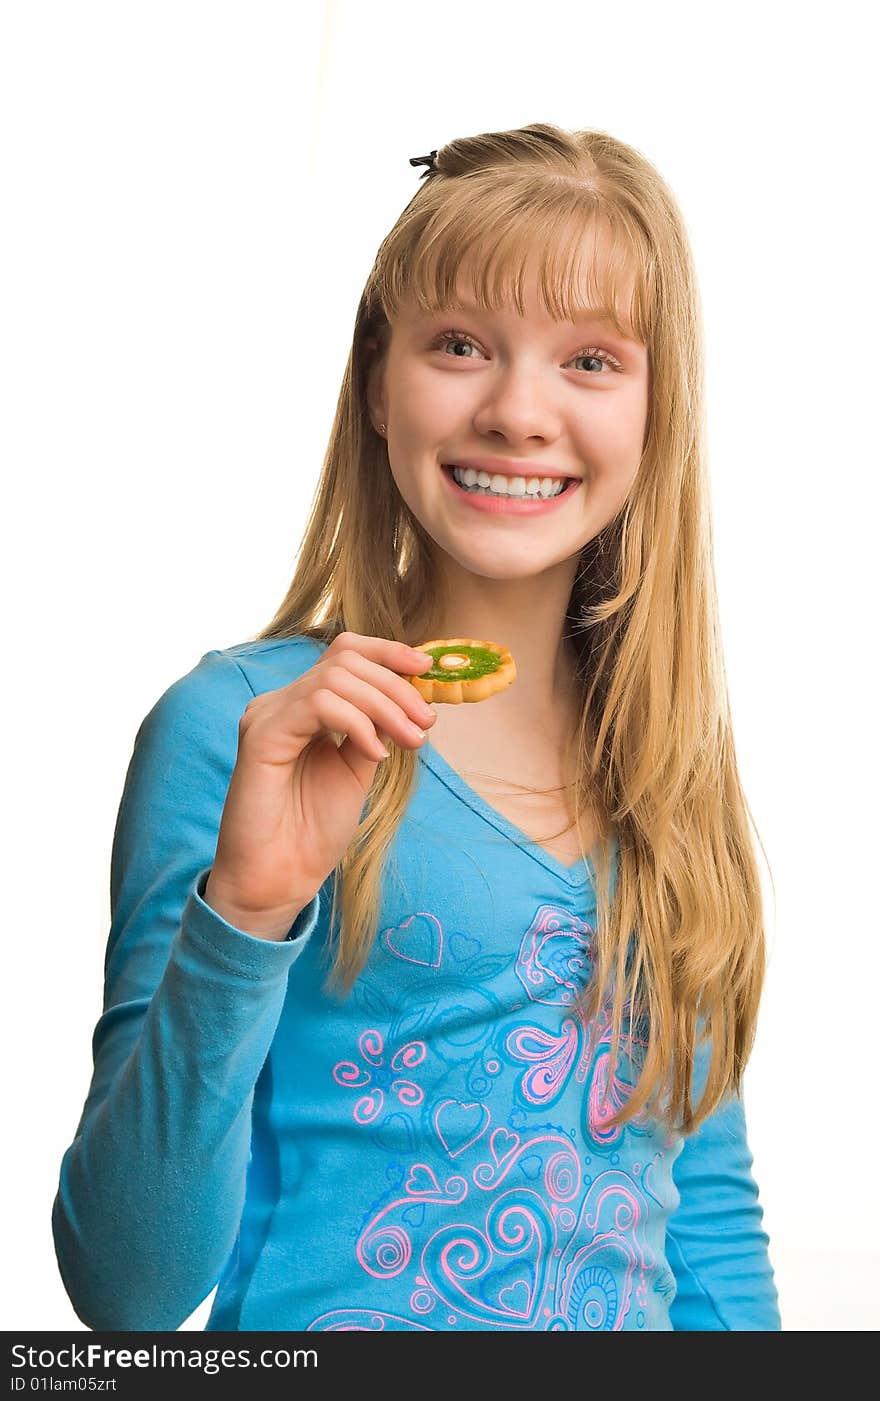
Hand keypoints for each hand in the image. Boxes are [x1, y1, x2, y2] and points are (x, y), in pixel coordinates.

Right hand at [203, 634, 435, 936]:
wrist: (280, 878)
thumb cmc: (313, 830)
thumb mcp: (357, 768)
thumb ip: (374, 729)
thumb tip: (410, 699)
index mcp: (302, 707)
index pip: (343, 652)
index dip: (388, 652)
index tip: (426, 668)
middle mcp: (281, 703)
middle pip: (344, 659)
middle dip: (396, 686)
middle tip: (426, 722)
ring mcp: (267, 715)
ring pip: (335, 677)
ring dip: (385, 706)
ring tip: (410, 742)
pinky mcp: (261, 734)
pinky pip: (318, 704)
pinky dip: (356, 722)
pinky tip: (375, 753)